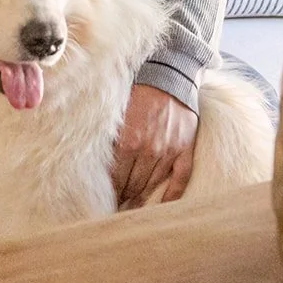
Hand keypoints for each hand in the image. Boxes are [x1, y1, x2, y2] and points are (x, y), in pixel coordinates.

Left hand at [112, 85, 198, 206]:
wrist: (168, 75)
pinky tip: (162, 207)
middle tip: (116, 207)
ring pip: (152, 185)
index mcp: (128, 142)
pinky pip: (180, 180)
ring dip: (141, 198)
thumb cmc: (138, 92)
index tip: (105, 201)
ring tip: (131, 207)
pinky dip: (171, 196)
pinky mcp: (185, 150)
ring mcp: (169, 152)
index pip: (116, 178)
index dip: (110, 191)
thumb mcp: (117, 115)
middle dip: (123, 197)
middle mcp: (149, 150)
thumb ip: (110, 139)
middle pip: (133, 185)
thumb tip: (96, 162)